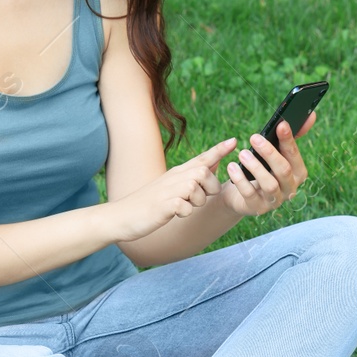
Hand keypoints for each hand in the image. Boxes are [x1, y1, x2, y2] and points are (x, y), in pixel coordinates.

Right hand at [113, 137, 236, 241]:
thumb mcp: (171, 186)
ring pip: (198, 190)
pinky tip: (173, 213)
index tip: (235, 140)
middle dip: (210, 188)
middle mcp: (174, 177)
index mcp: (178, 173)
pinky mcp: (165, 205)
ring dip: (196, 202)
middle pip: (205, 173)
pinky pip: (186, 207)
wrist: (122, 216)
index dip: (219, 150)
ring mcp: (169, 190)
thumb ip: (191, 176)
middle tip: (196, 199)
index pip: (202, 158)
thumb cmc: (149, 203)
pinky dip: (184, 213)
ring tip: (181, 207)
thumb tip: (213, 164)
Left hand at [221, 110, 315, 216]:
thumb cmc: (261, 169)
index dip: (288, 140)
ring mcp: (274, 201)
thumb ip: (290, 136)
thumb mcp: (274, 152)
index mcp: (297, 173)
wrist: (238, 194)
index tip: (280, 125)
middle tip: (254, 137)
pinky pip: (250, 194)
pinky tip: (232, 167)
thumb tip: (311, 115)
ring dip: (255, 167)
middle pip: (283, 171)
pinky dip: (240, 179)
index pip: (294, 156)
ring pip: (269, 184)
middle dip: (269, 152)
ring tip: (242, 153)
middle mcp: (289, 189)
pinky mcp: (257, 208)